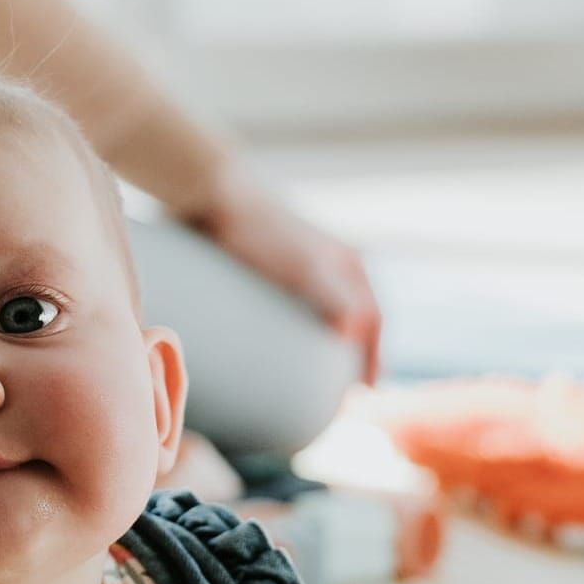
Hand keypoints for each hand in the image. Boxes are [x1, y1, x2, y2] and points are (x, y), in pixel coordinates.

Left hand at [191, 165, 381, 385]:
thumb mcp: (302, 266)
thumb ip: (332, 298)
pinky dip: (289, 331)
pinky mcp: (266, 267)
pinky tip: (270, 351)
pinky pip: (287, 307)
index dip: (373, 355)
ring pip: (319, 310)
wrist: (211, 193)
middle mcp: (327, 264)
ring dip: (320, 342)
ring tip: (307, 377)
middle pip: (351, 316)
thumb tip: (353, 336)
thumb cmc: (259, 232)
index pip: (372, 318)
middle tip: (339, 390)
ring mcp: (298, 264)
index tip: (365, 390)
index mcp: (345, 265)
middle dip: (352, 352)